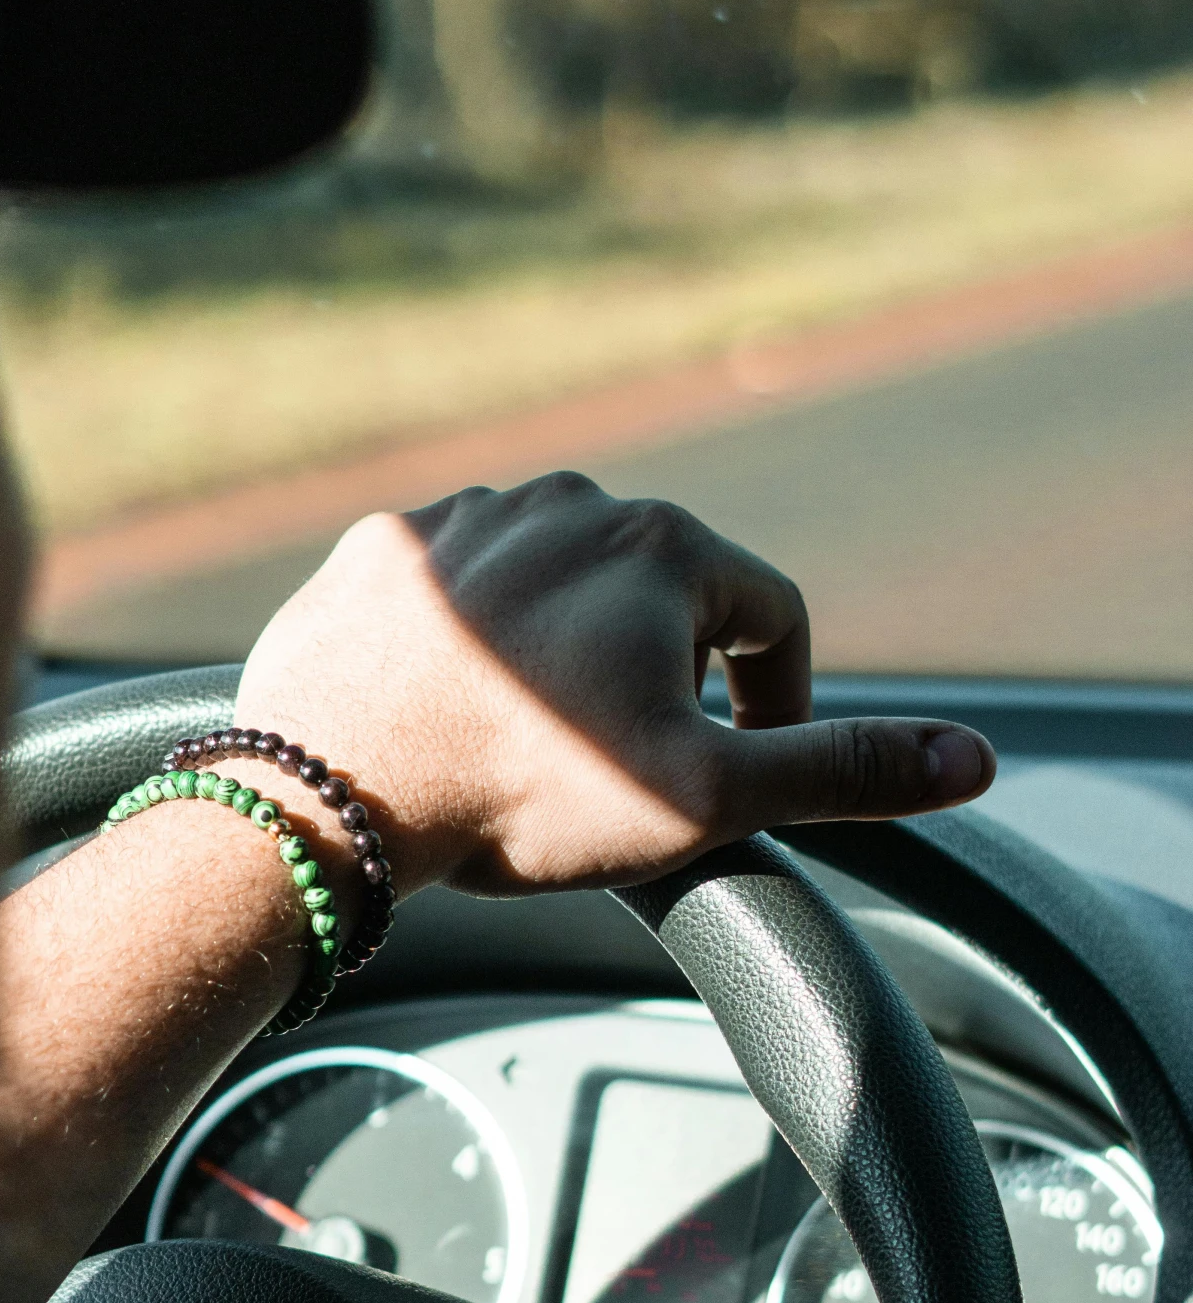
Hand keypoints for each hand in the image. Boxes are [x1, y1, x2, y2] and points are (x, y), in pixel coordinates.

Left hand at [234, 475, 995, 897]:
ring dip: (567, 650)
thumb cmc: (523, 797)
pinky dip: (472, 639)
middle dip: (663, 676)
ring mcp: (465, 518)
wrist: (329, 796)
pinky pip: (459, 588)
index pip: (769, 618)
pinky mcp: (383, 547)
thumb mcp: (709, 799)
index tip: (744, 761)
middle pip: (660, 594)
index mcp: (664, 548)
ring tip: (533, 739)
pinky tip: (453, 706)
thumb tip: (973, 759)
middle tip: (623, 766)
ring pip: (556, 585)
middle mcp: (566, 502)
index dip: (777, 700)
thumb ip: (842, 770)